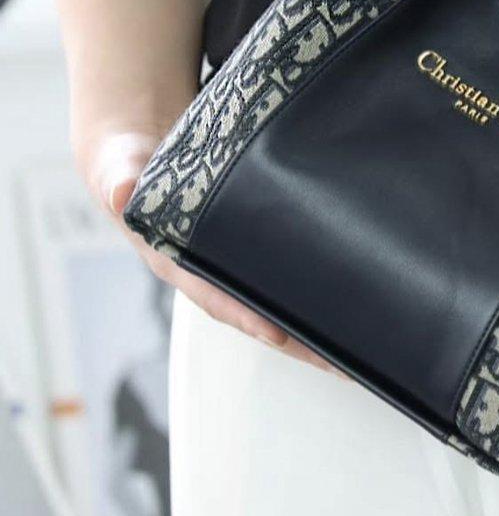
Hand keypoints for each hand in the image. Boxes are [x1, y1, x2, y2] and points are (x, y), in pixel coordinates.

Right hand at [86, 130, 345, 376]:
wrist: (136, 154)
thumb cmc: (128, 168)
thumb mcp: (119, 169)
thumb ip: (119, 179)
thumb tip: (121, 193)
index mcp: (175, 262)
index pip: (214, 296)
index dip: (245, 316)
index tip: (278, 334)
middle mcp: (208, 271)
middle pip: (258, 313)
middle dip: (298, 340)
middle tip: (342, 362)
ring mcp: (233, 261)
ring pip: (278, 300)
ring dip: (315, 325)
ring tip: (362, 348)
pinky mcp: (254, 243)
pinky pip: (287, 270)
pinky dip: (317, 287)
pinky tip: (356, 296)